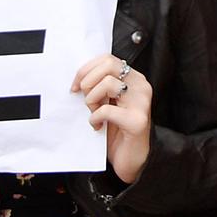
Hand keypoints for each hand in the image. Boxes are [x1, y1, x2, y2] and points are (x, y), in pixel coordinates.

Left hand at [76, 54, 152, 184]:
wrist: (132, 158)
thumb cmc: (118, 130)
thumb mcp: (109, 102)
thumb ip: (101, 86)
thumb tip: (80, 77)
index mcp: (134, 79)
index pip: (107, 58)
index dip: (86, 69)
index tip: (76, 85)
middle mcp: (141, 86)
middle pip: (108, 65)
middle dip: (89, 82)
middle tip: (87, 100)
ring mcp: (141, 102)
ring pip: (107, 84)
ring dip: (92, 101)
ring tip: (95, 113)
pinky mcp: (136, 121)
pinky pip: (106, 110)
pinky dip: (94, 118)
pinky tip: (98, 126)